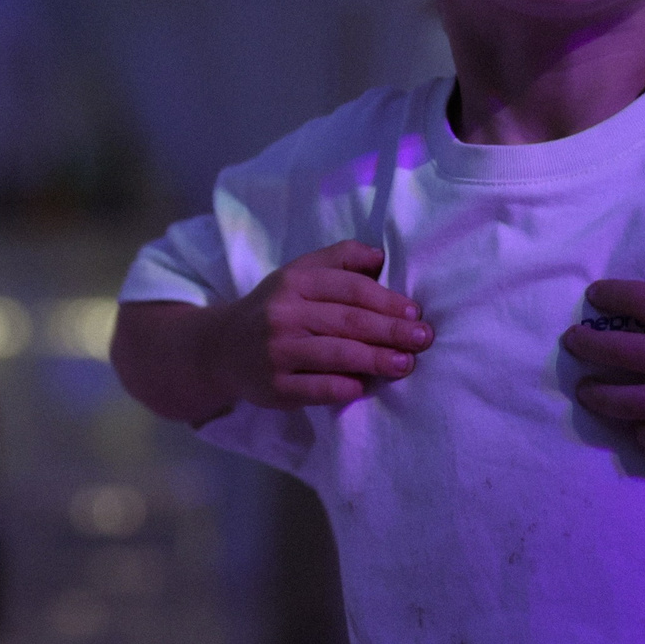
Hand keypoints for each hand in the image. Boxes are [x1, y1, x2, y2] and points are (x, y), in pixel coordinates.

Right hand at [211, 240, 431, 408]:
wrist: (221, 349)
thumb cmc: (274, 309)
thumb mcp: (298, 274)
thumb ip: (339, 259)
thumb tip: (379, 255)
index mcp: (294, 283)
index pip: (350, 288)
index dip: (386, 300)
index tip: (415, 312)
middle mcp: (283, 315)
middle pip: (348, 322)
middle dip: (391, 331)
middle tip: (423, 338)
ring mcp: (277, 353)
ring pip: (336, 354)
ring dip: (376, 359)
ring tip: (406, 363)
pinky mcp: (274, 388)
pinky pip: (316, 388)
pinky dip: (343, 387)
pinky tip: (364, 385)